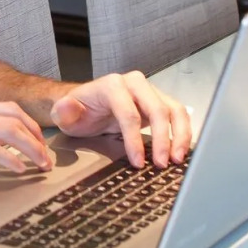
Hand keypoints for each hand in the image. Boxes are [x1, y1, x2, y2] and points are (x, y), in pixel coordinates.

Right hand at [0, 98, 54, 198]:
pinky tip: (19, 170)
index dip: (31, 125)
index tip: (42, 144)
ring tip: (40, 165)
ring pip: (8, 131)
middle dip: (37, 137)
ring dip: (31, 149)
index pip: (9, 108)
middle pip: (13, 116)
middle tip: (47, 158)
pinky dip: (11, 159)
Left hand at [50, 73, 190, 169]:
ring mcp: (149, 91)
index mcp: (112, 85)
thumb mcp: (64, 114)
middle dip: (163, 138)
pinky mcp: (159, 101)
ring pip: (174, 109)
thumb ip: (64, 111)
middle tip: (161, 164)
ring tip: (177, 159)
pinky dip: (183, 132)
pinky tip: (180, 151)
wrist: (85, 105)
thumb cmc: (77, 111)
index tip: (138, 161)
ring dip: (179, 135)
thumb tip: (68, 108)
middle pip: (157, 109)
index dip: (135, 139)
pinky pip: (177, 114)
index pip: (129, 113)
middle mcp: (134, 83)